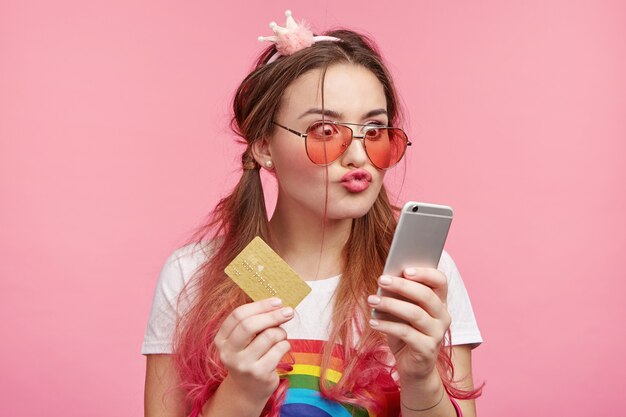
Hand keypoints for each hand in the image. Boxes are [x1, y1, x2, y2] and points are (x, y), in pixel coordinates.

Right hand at [214, 298, 293, 400]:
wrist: (248, 390)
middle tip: (288, 311)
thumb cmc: (250, 356)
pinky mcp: (259, 374)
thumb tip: (278, 305)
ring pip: (269, 336)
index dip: (260, 306)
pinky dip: (285, 344)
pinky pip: (279, 349)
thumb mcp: (245, 340)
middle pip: (250, 325)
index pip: (238, 315)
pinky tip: (282, 348)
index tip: (277, 301)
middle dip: (272, 315)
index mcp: (222, 339)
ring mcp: (243, 365)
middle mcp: (229, 353)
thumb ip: (256, 322)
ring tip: (280, 336)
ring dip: (280, 332)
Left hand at [367, 267, 450, 381]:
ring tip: (372, 300)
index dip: (425, 273)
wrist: (413, 367)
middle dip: (402, 285)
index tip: (405, 269)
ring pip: (415, 313)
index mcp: (439, 302)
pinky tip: (373, 322)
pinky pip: (406, 333)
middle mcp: (443, 316)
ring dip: (391, 304)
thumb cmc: (406, 333)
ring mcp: (437, 333)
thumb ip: (399, 296)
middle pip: (426, 295)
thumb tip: (384, 281)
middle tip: (381, 279)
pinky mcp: (427, 349)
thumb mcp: (402, 312)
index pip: (440, 281)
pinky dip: (387, 325)